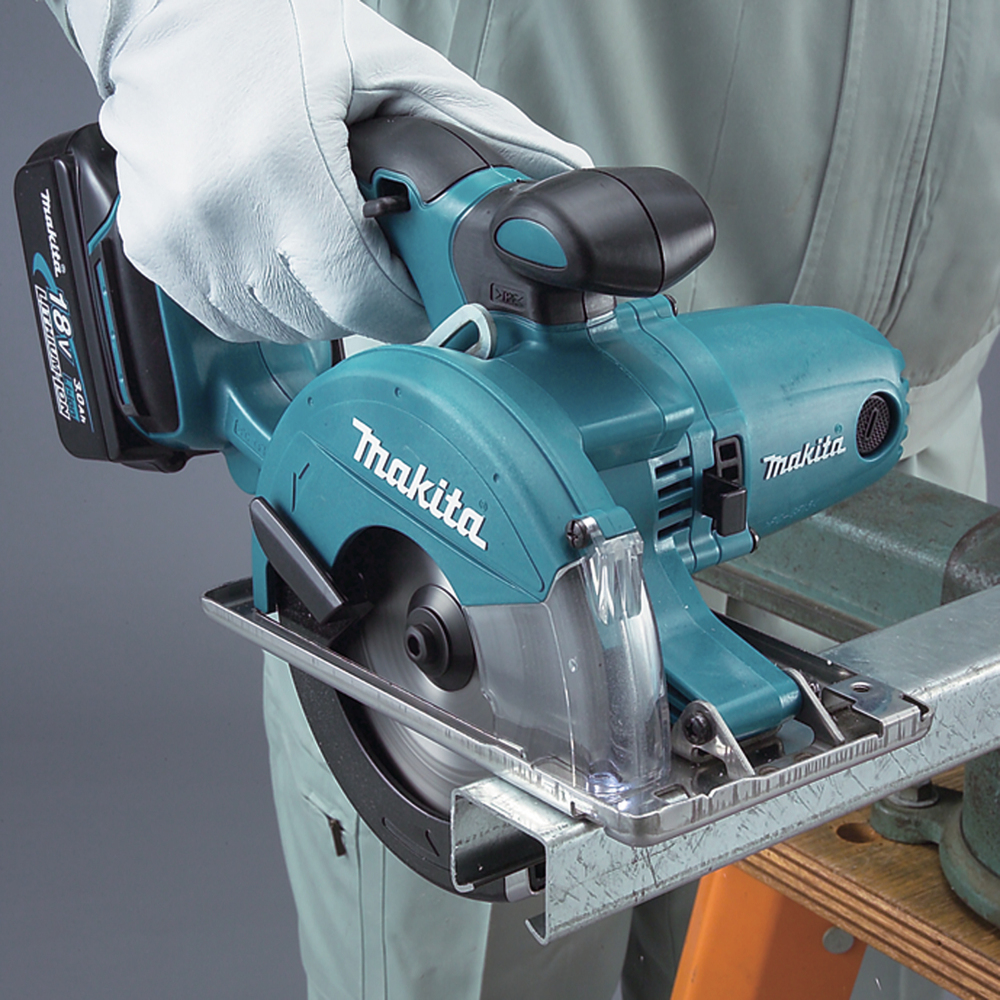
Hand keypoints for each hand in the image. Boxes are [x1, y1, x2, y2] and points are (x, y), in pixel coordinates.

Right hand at [66, 0, 590, 342]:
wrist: (165, 7)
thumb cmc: (270, 27)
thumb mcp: (390, 64)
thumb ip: (481, 126)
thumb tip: (559, 173)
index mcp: (284, 165)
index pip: (362, 299)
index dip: (402, 305)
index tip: (417, 290)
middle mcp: (221, 211)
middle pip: (322, 319)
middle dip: (362, 299)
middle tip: (370, 254)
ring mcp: (179, 236)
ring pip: (275, 326)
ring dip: (311, 301)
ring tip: (318, 241)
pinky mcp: (151, 248)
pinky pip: (225, 316)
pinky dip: (260, 299)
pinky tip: (272, 249)